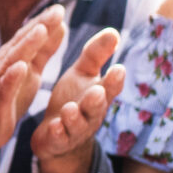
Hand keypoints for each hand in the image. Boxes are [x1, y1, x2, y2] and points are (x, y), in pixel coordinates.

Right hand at [0, 6, 66, 145]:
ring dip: (27, 46)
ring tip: (42, 30)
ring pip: (13, 61)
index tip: (60, 9)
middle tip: (56, 12)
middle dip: (39, 26)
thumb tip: (61, 25)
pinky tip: (21, 67)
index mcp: (12, 58)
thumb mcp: (31, 71)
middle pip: (21, 43)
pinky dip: (11, 78)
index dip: (43, 22)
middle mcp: (2, 67)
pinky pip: (4, 90)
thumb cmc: (8, 99)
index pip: (27, 36)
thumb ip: (44, 49)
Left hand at [30, 27, 124, 172]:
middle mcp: (90, 114)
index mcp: (98, 95)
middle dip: (96, 100)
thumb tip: (114, 31)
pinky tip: (53, 126)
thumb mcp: (83, 74)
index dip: (114, 80)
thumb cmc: (73, 99)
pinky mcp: (57, 141)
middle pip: (96, 108)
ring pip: (77, 125)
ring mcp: (74, 129)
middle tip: (97, 92)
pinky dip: (57, 132)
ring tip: (69, 109)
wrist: (57, 136)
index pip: (110, 87)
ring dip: (74, 118)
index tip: (119, 69)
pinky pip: (58, 138)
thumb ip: (96, 55)